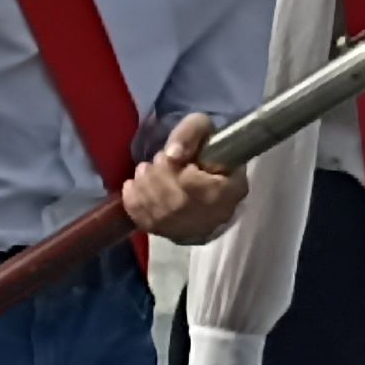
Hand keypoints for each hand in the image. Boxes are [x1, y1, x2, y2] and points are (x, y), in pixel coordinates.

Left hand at [121, 111, 248, 245]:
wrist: (206, 173)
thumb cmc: (205, 149)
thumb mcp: (203, 128)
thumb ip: (190, 134)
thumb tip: (173, 155)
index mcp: (231, 189)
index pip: (196, 186)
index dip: (172, 171)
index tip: (168, 157)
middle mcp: (215, 216)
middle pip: (176, 202)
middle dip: (155, 178)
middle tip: (154, 162)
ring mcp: (194, 230)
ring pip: (160, 215)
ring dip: (144, 188)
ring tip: (144, 172)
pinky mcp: (173, 235)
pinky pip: (147, 223)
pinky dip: (134, 202)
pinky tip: (133, 187)